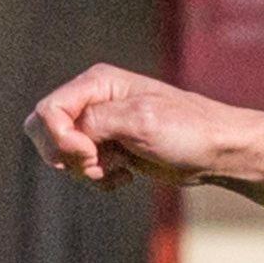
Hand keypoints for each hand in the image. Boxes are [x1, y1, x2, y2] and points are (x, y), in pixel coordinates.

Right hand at [27, 62, 263, 190]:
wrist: (218, 151)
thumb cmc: (188, 130)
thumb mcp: (141, 121)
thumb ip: (96, 121)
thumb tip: (67, 133)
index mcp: (98, 83)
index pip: (49, 109)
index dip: (59, 138)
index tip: (89, 153)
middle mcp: (94, 100)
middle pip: (44, 130)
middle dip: (66, 155)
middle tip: (99, 163)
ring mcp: (100, 125)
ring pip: (61, 153)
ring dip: (84, 170)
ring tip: (115, 170)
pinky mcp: (110, 148)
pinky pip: (81, 168)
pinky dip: (97, 179)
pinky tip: (125, 177)